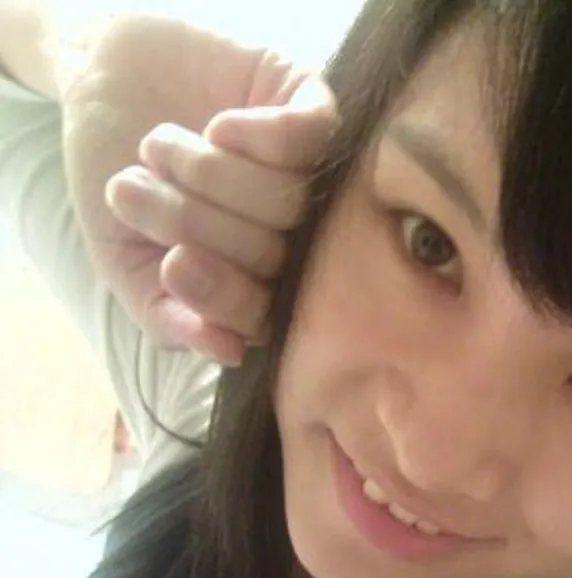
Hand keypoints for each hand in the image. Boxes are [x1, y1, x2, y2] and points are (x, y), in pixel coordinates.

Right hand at [105, 87, 335, 364]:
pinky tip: (217, 126)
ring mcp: (312, 171)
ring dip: (206, 172)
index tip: (172, 262)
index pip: (264, 314)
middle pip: (272, 253)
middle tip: (134, 187)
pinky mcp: (315, 109)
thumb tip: (229, 350)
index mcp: (258, 281)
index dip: (220, 293)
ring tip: (159, 148)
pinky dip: (251, 134)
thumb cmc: (127, 180)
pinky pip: (309, 138)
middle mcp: (295, 234)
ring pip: (288, 198)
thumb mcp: (126, 261)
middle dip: (190, 221)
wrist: (106, 82)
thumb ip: (167, 313)